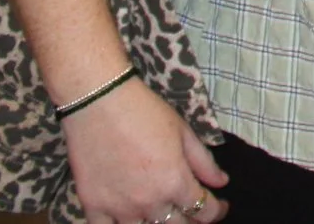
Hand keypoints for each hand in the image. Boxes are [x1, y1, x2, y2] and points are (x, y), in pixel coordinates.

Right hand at [63, 79, 229, 223]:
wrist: (99, 101)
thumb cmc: (145, 111)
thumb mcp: (183, 132)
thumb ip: (204, 162)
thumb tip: (221, 182)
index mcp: (175, 182)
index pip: (204, 211)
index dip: (217, 211)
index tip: (220, 206)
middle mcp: (149, 201)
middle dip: (191, 220)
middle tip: (193, 211)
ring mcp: (119, 207)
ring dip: (157, 223)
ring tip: (162, 212)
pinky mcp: (93, 206)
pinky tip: (129, 218)